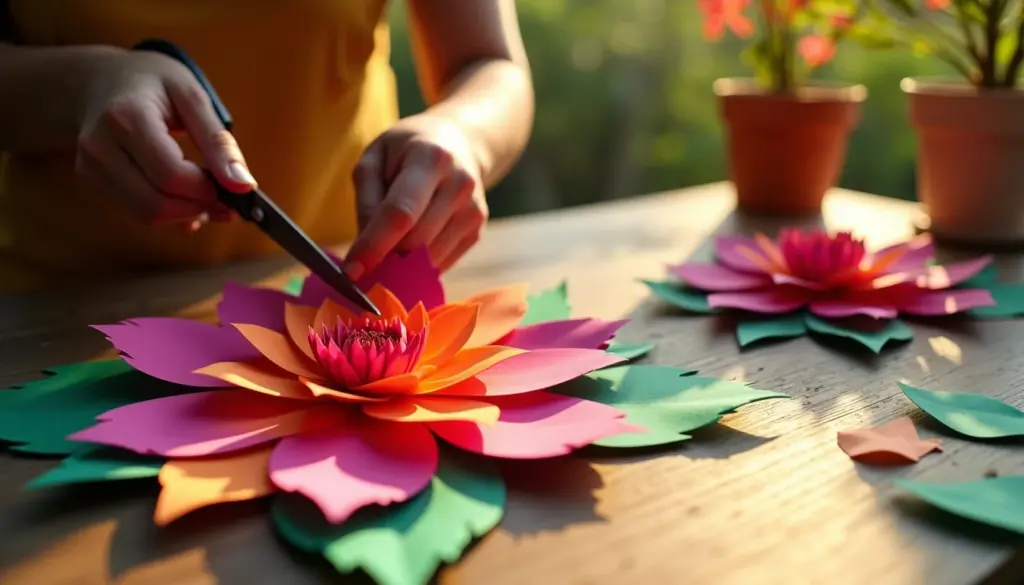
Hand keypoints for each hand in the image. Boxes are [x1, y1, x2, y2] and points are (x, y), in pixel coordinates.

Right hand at [75, 49, 255, 230]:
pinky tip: (185, 198)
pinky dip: (168, 213)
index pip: (171, 175)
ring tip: (209, 199)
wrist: (99, 79)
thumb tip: (244, 184)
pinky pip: (136, 211)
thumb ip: (218, 141)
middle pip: (156, 204)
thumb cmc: (151, 83)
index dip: (206, 191)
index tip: (232, 188)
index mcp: (126, 118)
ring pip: (146, 215)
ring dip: (185, 216)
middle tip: (226, 200)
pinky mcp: (91, 180)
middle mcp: (101, 147)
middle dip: (199, 209)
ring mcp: (90, 167)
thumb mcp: (192, 97)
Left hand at [344, 113, 487, 277]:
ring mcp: (472, 211)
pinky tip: (411, 241)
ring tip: (387, 246)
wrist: (461, 142)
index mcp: (430, 159)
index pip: (401, 212)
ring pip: (429, 259)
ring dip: (402, 263)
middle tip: (363, 261)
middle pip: (415, 241)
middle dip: (385, 257)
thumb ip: (367, 200)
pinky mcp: (477, 231)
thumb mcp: (375, 158)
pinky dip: (420, 263)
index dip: (374, 245)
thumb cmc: (407, 150)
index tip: (351, 271)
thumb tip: (366, 250)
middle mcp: (459, 184)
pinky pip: (441, 263)